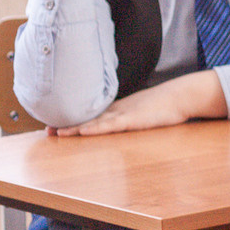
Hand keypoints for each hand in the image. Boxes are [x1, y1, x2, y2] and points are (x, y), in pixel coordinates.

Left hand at [52, 71, 226, 135]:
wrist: (181, 95)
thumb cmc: (166, 104)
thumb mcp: (143, 110)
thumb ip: (131, 114)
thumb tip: (122, 120)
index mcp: (119, 108)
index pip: (92, 116)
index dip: (73, 121)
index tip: (56, 126)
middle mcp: (117, 110)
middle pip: (88, 118)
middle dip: (67, 125)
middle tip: (47, 131)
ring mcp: (124, 114)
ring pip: (95, 122)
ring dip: (75, 129)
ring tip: (57, 133)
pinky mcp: (133, 120)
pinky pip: (111, 125)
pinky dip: (96, 128)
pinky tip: (83, 131)